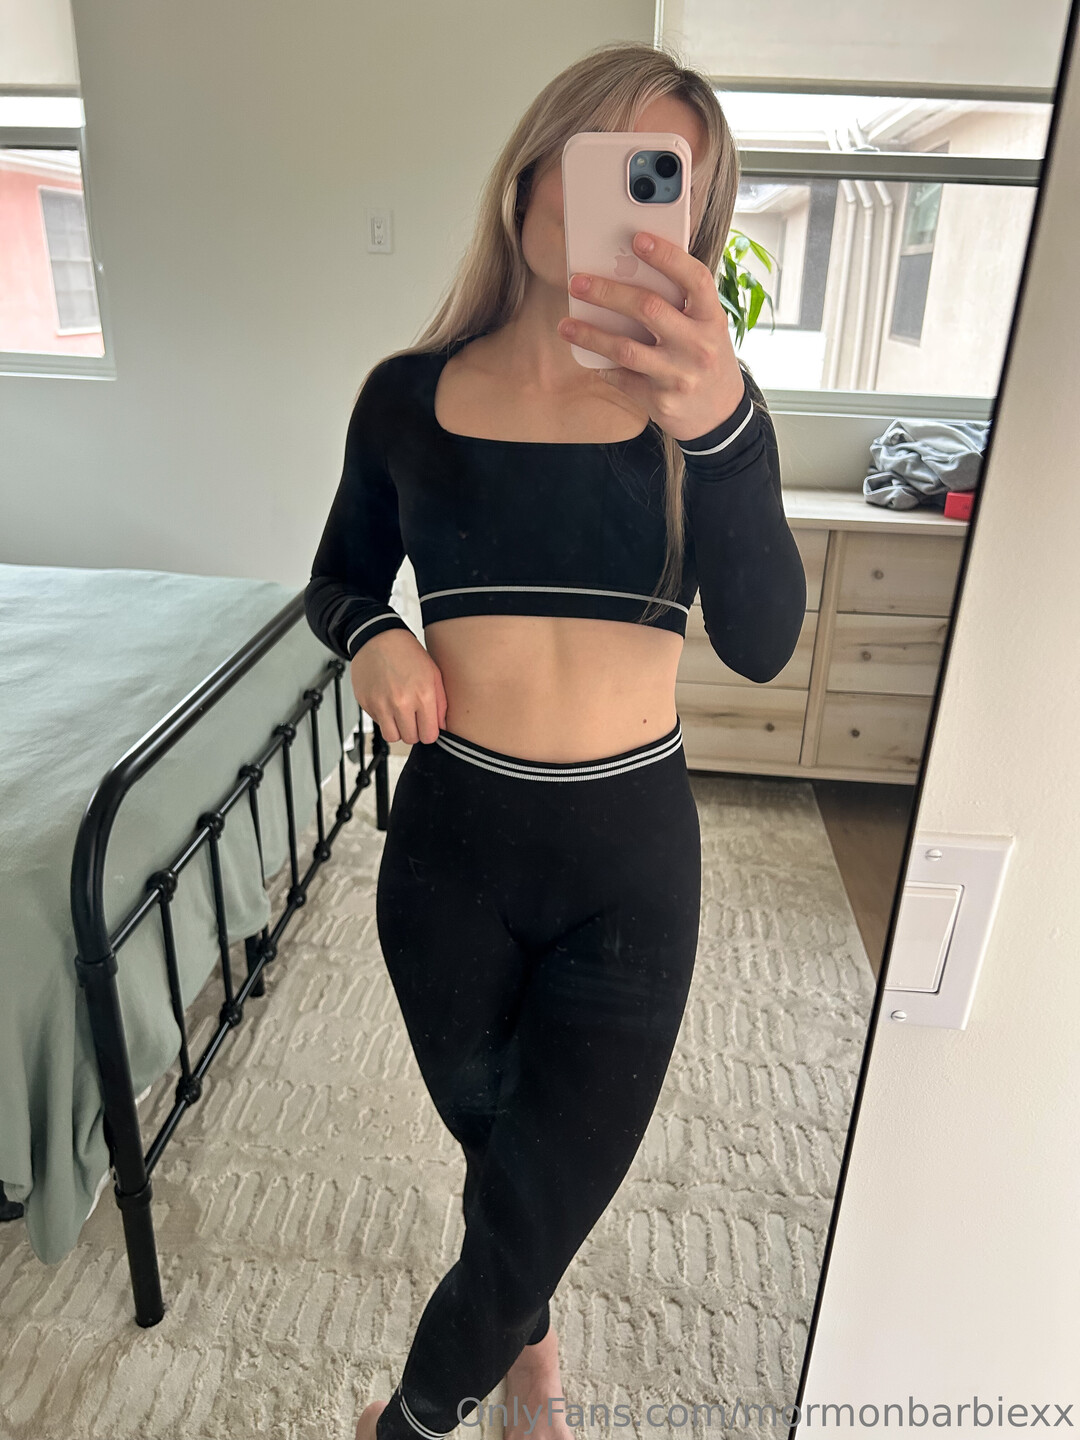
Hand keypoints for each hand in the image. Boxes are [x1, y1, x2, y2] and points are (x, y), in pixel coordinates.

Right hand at [349, 628, 446, 745]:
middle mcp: (401, 702)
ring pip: (392, 737)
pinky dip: (383, 718)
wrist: (378, 638)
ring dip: (397, 729)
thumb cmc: (407, 653)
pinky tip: (387, 702)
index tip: (427, 726)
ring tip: (399, 714)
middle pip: (410, 738)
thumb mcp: (434, 674)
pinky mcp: (366, 703)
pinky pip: (377, 723)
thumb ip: (440, 704)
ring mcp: (381, 704)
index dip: (429, 732)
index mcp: (423, 695)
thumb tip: (441, 727)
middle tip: (413, 718)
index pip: (429, 735)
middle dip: (414, 731)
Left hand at [556, 230, 746, 443]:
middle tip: (577, 282)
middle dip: (607, 292)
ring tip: (565, 326)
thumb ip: (682, 305)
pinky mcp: (661, 400)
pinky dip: (604, 368)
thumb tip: (631, 274)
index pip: (694, 278)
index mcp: (712, 319)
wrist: (721, 418)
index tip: (637, 239)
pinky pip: (623, 378)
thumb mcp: (708, 330)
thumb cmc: (708, 361)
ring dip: (590, 335)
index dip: (667, 256)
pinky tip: (592, 359)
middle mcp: (698, 345)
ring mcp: (679, 375)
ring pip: (626, 348)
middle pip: (648, 308)